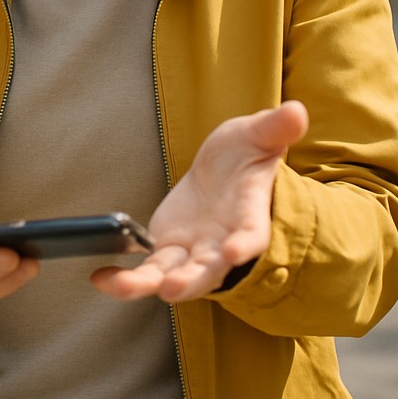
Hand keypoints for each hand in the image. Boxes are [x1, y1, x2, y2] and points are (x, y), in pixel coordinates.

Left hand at [91, 101, 308, 302]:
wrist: (223, 172)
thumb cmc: (245, 156)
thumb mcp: (257, 135)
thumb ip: (274, 127)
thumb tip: (297, 110)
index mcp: (249, 217)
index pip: (251, 235)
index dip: (244, 244)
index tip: (234, 251)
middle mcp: (222, 244)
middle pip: (209, 270)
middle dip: (191, 280)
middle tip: (172, 288)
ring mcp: (193, 251)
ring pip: (174, 275)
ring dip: (151, 283)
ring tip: (123, 286)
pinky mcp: (167, 250)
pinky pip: (147, 269)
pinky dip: (125, 277)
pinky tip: (100, 277)